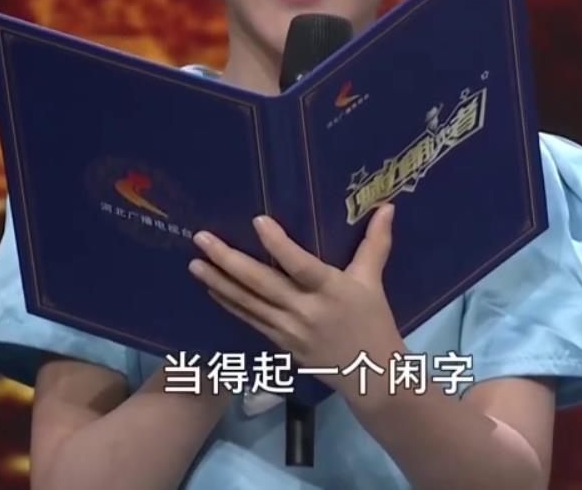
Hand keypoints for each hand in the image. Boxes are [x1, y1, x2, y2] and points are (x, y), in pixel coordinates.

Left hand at [188, 204, 404, 402]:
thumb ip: (375, 243)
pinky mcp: (280, 343)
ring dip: (219, 282)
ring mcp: (289, 330)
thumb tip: (386, 207)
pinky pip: (250, 319)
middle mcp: (306, 310)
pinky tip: (211, 288)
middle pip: (262, 284)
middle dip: (228, 261)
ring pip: (248, 303)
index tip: (257, 221)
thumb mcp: (373, 282)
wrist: (371, 376)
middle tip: (201, 239)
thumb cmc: (373, 322)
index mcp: (331, 291)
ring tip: (194, 263)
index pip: (301, 266)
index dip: (279, 245)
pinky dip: (229, 303)